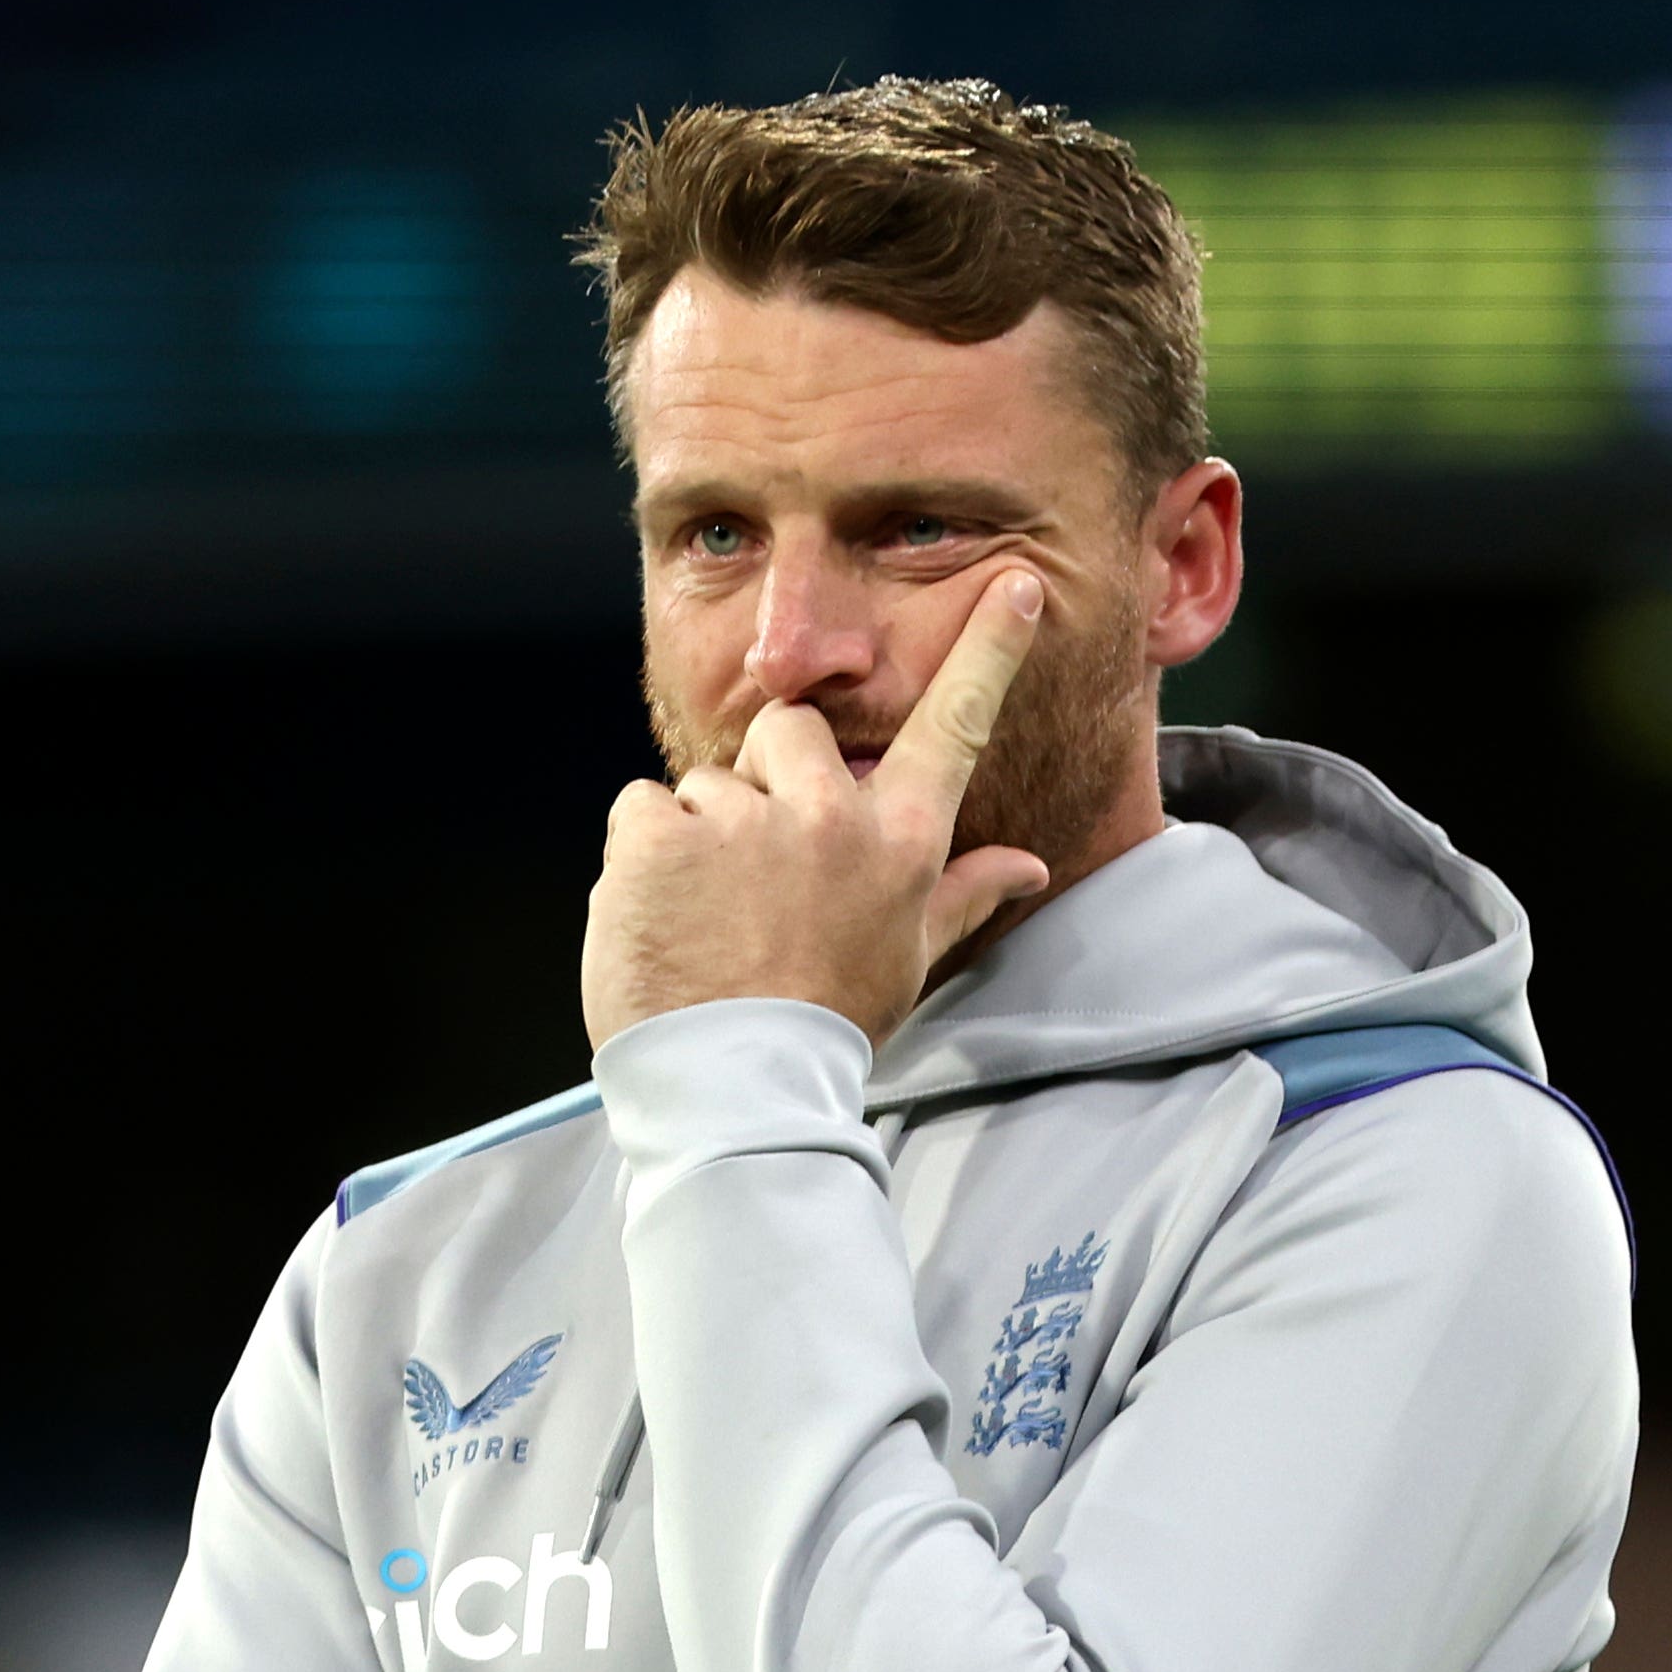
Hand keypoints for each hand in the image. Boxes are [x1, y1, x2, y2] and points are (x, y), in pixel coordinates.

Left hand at [581, 572, 1053, 1048]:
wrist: (733, 1086)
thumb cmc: (823, 1023)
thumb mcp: (907, 959)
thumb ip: (962, 894)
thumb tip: (1029, 869)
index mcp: (898, 841)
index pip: (953, 725)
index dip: (988, 651)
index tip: (1015, 585)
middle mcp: (828, 814)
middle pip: (788, 727)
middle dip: (766, 774)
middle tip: (758, 867)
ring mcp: (740, 818)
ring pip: (707, 781)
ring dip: (699, 834)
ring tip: (708, 917)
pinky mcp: (660, 834)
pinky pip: (642, 808)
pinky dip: (642, 856)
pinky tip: (663, 916)